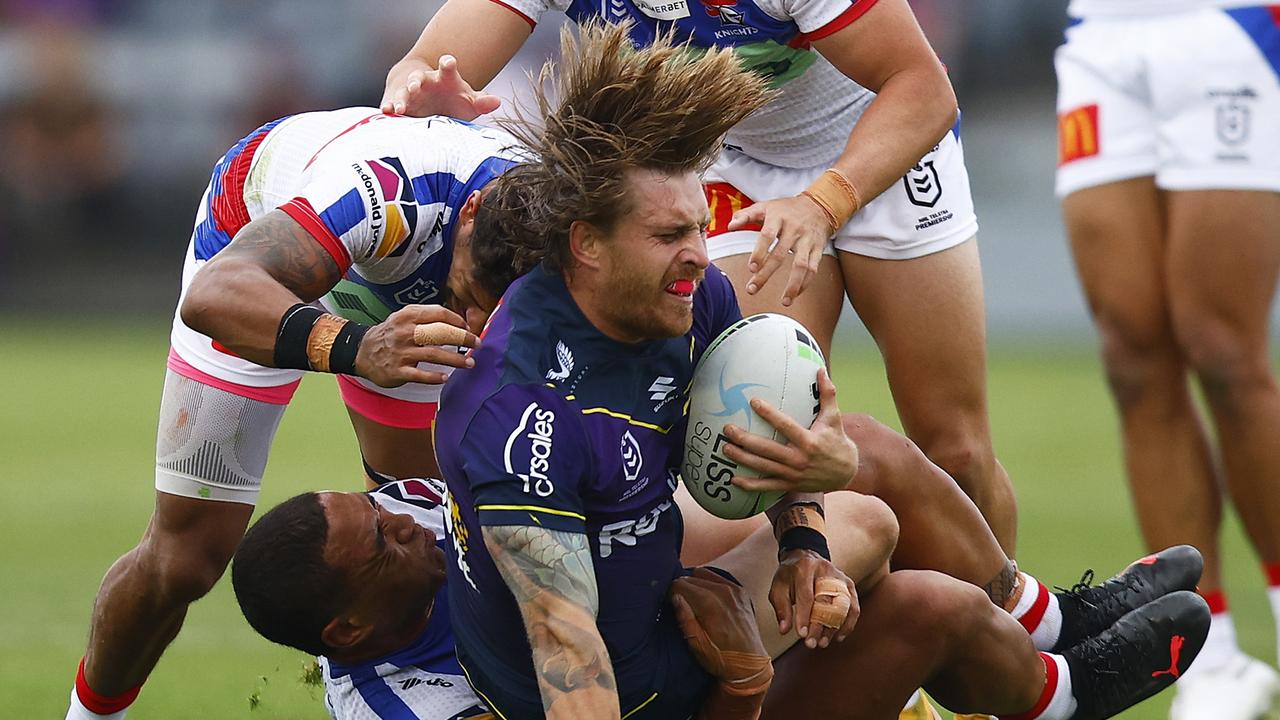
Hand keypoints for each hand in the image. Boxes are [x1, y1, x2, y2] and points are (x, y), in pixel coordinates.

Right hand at [354, 304, 478, 386]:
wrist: (361, 352)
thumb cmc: (391, 334)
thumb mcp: (404, 318)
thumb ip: (426, 317)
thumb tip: (457, 322)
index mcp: (408, 316)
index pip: (438, 314)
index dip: (457, 320)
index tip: (468, 328)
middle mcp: (405, 332)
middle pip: (440, 333)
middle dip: (462, 338)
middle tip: (477, 344)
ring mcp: (401, 352)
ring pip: (434, 354)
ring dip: (455, 360)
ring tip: (470, 363)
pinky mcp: (398, 370)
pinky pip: (420, 375)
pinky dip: (434, 377)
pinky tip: (446, 378)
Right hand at [381, 54, 502, 118]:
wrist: (433, 101)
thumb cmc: (454, 100)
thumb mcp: (469, 101)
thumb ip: (482, 102)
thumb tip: (498, 102)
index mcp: (445, 78)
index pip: (447, 67)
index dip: (447, 63)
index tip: (447, 62)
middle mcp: (425, 81)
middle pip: (419, 77)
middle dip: (415, 81)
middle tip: (414, 85)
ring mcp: (411, 93)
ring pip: (403, 92)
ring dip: (400, 98)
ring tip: (399, 107)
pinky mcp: (400, 105)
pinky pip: (392, 105)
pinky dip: (389, 109)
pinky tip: (387, 113)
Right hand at [671, 568, 771, 687]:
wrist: (750, 665)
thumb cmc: (721, 658)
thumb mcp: (697, 644)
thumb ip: (684, 618)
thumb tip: (675, 597)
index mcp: (709, 603)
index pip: (679, 584)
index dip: (670, 594)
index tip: (668, 605)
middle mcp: (723, 591)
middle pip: (690, 578)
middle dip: (681, 589)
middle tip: (679, 605)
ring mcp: (734, 589)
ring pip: (703, 574)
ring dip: (694, 584)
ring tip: (692, 601)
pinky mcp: (741, 591)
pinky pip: (717, 577)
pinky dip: (708, 583)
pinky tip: (707, 598)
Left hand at [722, 368, 858, 493]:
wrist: (846, 473)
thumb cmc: (837, 441)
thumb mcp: (834, 417)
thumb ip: (827, 394)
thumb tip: (821, 369)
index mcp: (809, 441)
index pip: (785, 425)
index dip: (769, 414)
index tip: (753, 402)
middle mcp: (799, 459)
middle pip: (767, 449)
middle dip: (745, 439)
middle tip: (728, 429)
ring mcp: (793, 474)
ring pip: (763, 467)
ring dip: (742, 458)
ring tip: (725, 448)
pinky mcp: (789, 485)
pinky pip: (767, 486)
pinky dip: (750, 485)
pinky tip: (733, 479)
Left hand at [727, 194, 832, 306]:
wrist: (819, 205)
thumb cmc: (786, 209)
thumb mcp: (765, 206)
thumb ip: (745, 215)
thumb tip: (730, 226)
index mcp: (778, 217)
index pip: (768, 235)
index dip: (759, 252)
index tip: (751, 268)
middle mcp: (794, 229)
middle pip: (781, 254)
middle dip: (766, 274)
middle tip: (752, 288)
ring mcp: (807, 240)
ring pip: (802, 265)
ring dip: (794, 285)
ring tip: (784, 301)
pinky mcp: (818, 249)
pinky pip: (813, 269)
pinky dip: (805, 283)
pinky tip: (796, 294)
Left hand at [769, 550, 858, 647]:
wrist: (804, 558)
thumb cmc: (789, 576)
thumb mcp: (778, 588)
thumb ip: (781, 608)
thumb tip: (784, 630)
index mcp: (805, 568)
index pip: (806, 594)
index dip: (804, 616)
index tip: (802, 634)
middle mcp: (825, 570)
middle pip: (826, 601)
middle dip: (819, 626)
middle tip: (811, 644)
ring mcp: (840, 577)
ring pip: (842, 606)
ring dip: (834, 627)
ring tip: (823, 643)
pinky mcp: (848, 585)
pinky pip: (853, 606)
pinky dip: (848, 624)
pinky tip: (839, 636)